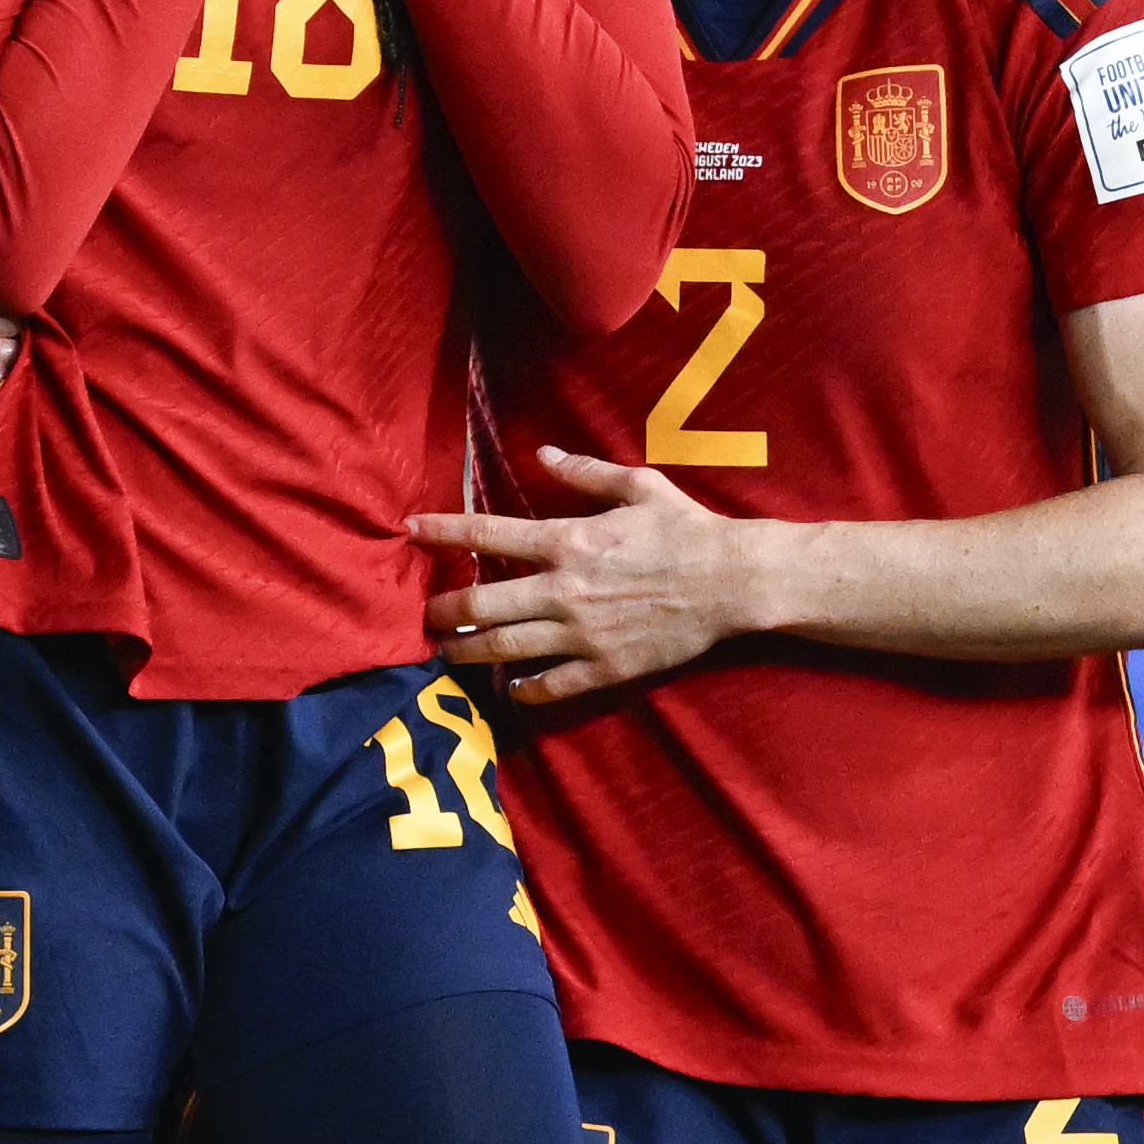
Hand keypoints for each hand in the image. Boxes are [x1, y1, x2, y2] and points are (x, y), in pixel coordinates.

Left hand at [409, 444, 767, 701]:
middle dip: (442, 610)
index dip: (443, 531)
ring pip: (503, 648)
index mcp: (568, 541)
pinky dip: (522, 689)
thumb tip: (542, 455)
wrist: (732, 582)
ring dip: (467, 650)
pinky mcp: (603, 668)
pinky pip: (549, 685)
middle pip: (480, 603)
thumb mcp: (638, 485)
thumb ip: (584, 473)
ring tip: (447, 651)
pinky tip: (508, 687)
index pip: (488, 533)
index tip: (411, 529)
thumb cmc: (686, 529)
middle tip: (423, 616)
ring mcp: (581, 634)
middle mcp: (563, 590)